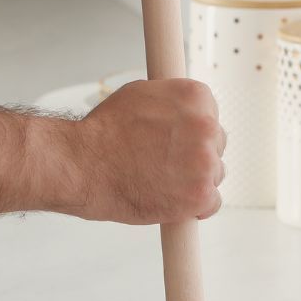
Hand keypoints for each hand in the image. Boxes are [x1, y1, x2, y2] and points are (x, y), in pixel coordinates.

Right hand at [51, 79, 224, 223]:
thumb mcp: (139, 94)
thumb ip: (170, 103)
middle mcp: (205, 127)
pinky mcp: (200, 194)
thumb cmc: (103, 133)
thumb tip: (179, 111)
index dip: (192, 131)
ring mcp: (205, 162)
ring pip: (214, 174)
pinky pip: (212, 203)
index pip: (211, 114)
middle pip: (215, 145)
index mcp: (195, 97)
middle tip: (166, 163)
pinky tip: (172, 200)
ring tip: (162, 181)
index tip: (178, 140)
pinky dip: (194, 207)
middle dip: (195, 155)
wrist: (85, 165)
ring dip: (194, 180)